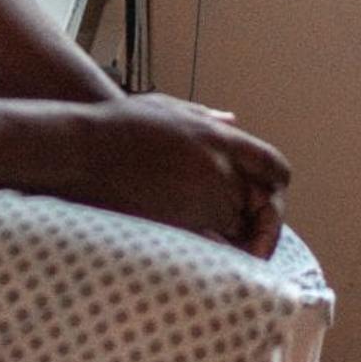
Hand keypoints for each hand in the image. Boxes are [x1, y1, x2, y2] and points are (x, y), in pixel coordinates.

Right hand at [74, 94, 291, 255]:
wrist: (83, 150)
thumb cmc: (120, 126)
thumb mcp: (170, 109)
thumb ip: (208, 117)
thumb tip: (233, 120)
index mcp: (221, 139)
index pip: (274, 167)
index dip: (277, 188)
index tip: (269, 202)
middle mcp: (219, 169)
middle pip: (261, 205)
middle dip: (257, 220)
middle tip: (250, 235)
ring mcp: (201, 199)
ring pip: (237, 228)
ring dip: (234, 236)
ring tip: (221, 243)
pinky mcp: (181, 226)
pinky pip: (212, 246)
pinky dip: (214, 251)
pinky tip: (202, 252)